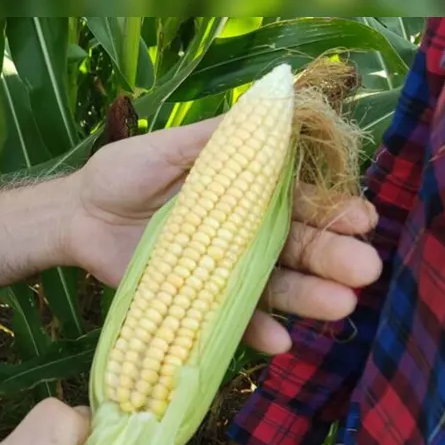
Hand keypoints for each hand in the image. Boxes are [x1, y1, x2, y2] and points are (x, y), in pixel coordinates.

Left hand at [65, 118, 381, 354]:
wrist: (79, 215)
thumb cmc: (123, 173)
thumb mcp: (168, 147)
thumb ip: (218, 136)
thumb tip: (275, 103)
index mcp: (245, 192)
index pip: (300, 202)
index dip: (332, 210)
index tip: (362, 220)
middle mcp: (243, 234)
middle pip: (297, 248)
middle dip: (333, 258)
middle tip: (365, 270)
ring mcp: (222, 271)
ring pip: (275, 286)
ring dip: (308, 298)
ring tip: (340, 306)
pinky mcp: (196, 301)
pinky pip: (232, 320)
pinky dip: (255, 331)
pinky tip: (281, 341)